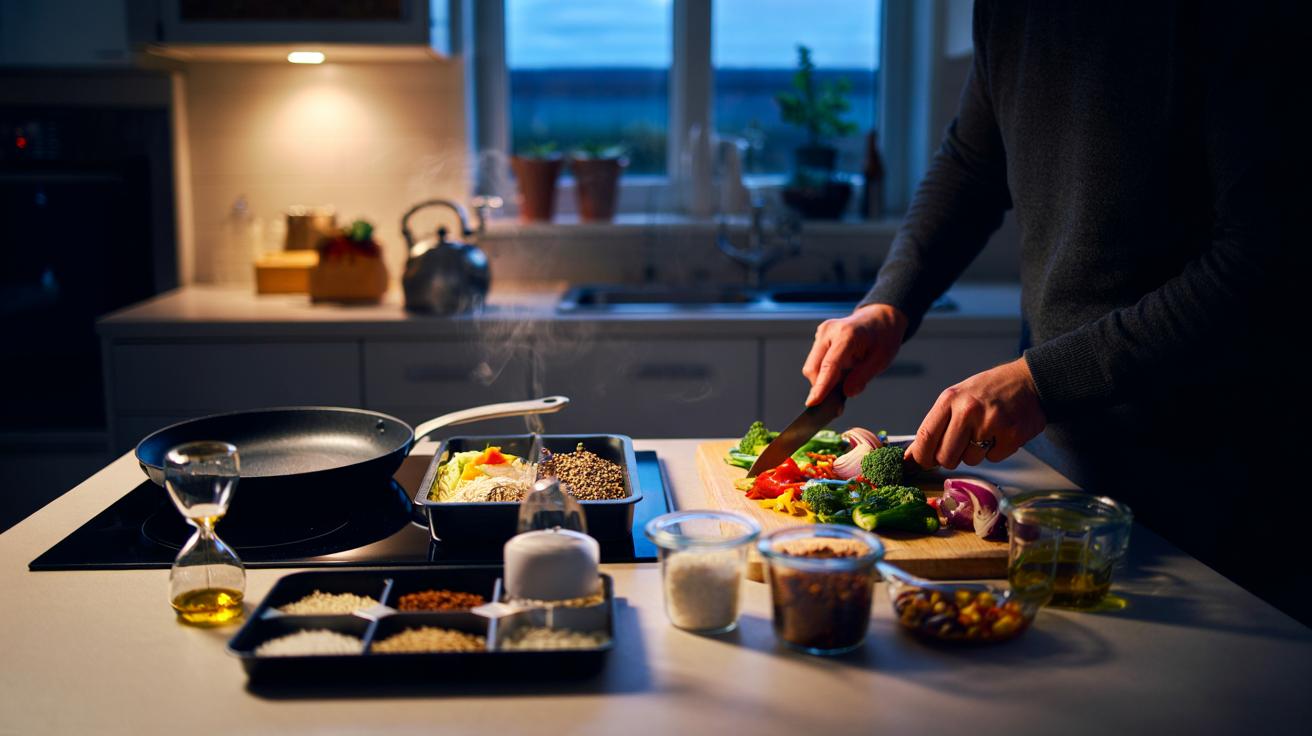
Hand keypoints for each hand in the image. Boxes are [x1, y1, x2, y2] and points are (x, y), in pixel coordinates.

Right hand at [802, 303, 908, 405]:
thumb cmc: (883, 336)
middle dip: (821, 387)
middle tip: (838, 404)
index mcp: (847, 334)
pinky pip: (816, 362)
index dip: (821, 386)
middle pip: (813, 367)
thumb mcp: (881, 359)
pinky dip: (824, 373)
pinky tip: (840, 373)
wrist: (880, 318)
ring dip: (824, 380)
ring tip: (845, 382)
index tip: (813, 402)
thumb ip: (863, 377)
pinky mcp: (819, 338)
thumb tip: (847, 393)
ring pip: (812, 366)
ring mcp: (822, 333)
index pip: (829, 365)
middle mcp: (829, 331)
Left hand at [907, 358, 1046, 468]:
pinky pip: (992, 458)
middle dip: (949, 458)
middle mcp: (968, 410)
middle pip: (945, 457)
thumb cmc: (988, 391)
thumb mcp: (957, 397)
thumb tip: (913, 457)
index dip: (919, 457)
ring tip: (985, 431)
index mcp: (950, 399)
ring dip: (975, 452)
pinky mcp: (1011, 436)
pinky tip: (1000, 433)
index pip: (925, 437)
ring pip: (969, 460)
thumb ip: (936, 424)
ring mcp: (991, 424)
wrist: (1028, 382)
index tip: (918, 464)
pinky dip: (995, 450)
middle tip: (959, 445)